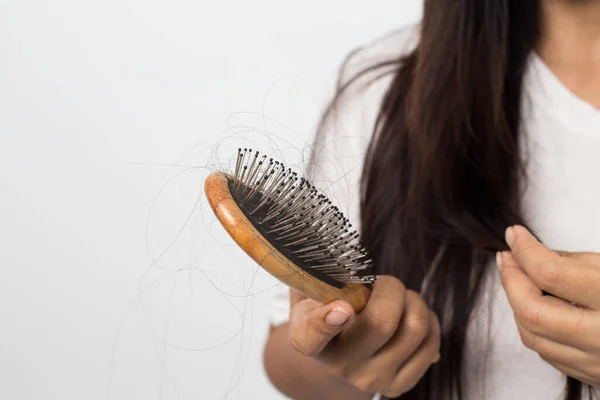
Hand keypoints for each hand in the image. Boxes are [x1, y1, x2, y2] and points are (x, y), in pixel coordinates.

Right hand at [288, 276, 440, 397]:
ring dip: (413, 300)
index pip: (311, 336)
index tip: (343, 308)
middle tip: (383, 283)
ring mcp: (372, 379)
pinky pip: (431, 342)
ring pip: (415, 328)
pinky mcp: (400, 384)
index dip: (326, 321)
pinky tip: (410, 315)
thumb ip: (319, 276)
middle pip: (383, 321)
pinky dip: (428, 318)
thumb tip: (345, 268)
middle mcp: (339, 365)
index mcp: (308, 338)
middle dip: (392, 288)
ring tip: (399, 298)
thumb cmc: (326, 307)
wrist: (338, 348)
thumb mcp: (311, 291)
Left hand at [498, 225, 599, 386]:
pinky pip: (547, 353)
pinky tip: (533, 304)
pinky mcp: (594, 376)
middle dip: (511, 280)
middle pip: (532, 311)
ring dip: (516, 303)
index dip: (525, 250)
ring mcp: (598, 362)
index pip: (551, 274)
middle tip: (507, 256)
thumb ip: (574, 262)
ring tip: (516, 276)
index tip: (514, 234)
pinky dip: (532, 326)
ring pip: (533, 336)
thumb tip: (530, 254)